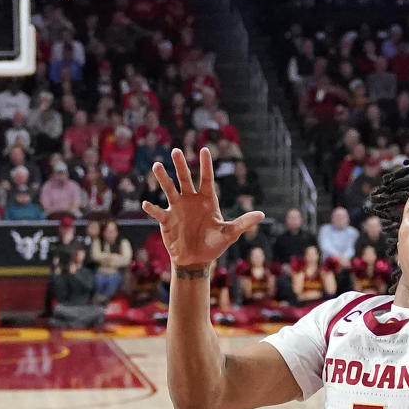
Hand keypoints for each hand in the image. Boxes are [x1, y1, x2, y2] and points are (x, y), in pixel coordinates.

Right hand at [141, 147, 263, 267]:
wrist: (196, 259)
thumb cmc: (214, 245)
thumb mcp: (229, 234)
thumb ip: (243, 224)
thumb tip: (262, 215)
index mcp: (207, 200)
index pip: (207, 179)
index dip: (206, 165)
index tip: (205, 149)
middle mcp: (191, 200)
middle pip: (185, 179)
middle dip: (181, 165)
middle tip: (176, 150)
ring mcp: (177, 208)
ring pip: (169, 189)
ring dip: (163, 178)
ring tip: (157, 165)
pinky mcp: (166, 220)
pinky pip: (158, 212)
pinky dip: (152, 208)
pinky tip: (146, 203)